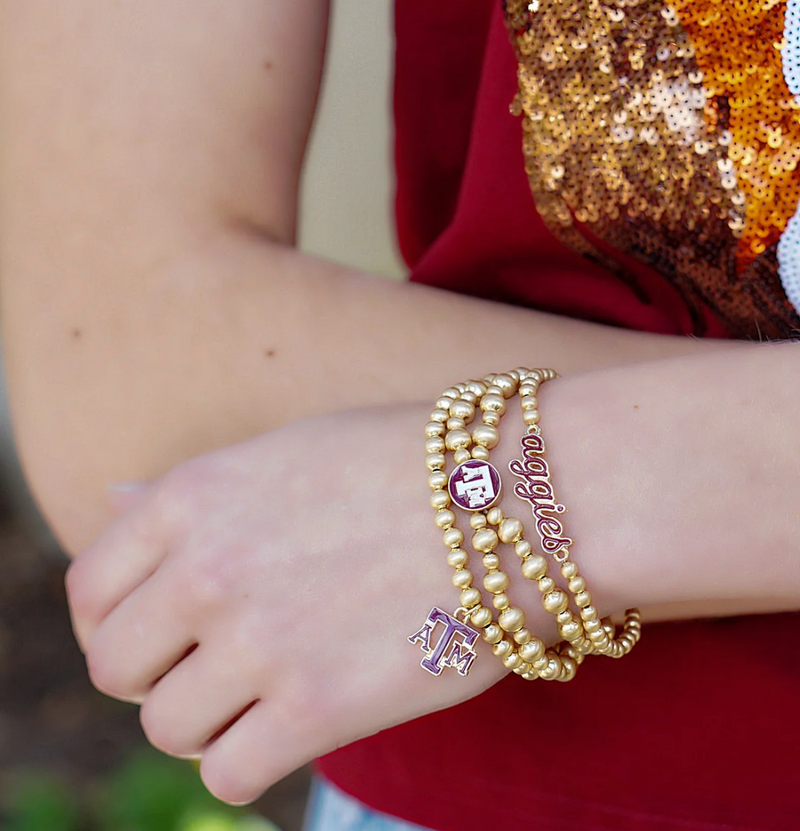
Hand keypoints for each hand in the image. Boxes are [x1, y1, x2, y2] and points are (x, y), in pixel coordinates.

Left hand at [66, 405, 507, 804]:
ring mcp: (259, 640)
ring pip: (169, 726)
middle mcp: (208, 566)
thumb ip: (195, 491)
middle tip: (217, 664)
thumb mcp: (288, 451)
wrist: (521, 496)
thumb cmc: (410, 465)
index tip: (159, 632)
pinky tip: (295, 724)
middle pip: (116, 667)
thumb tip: (110, 499)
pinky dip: (251, 759)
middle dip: (158, 672)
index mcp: (194, 495)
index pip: (90, 590)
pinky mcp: (318, 707)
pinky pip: (229, 772)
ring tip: (267, 690)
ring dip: (209, 718)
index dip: (115, 621)